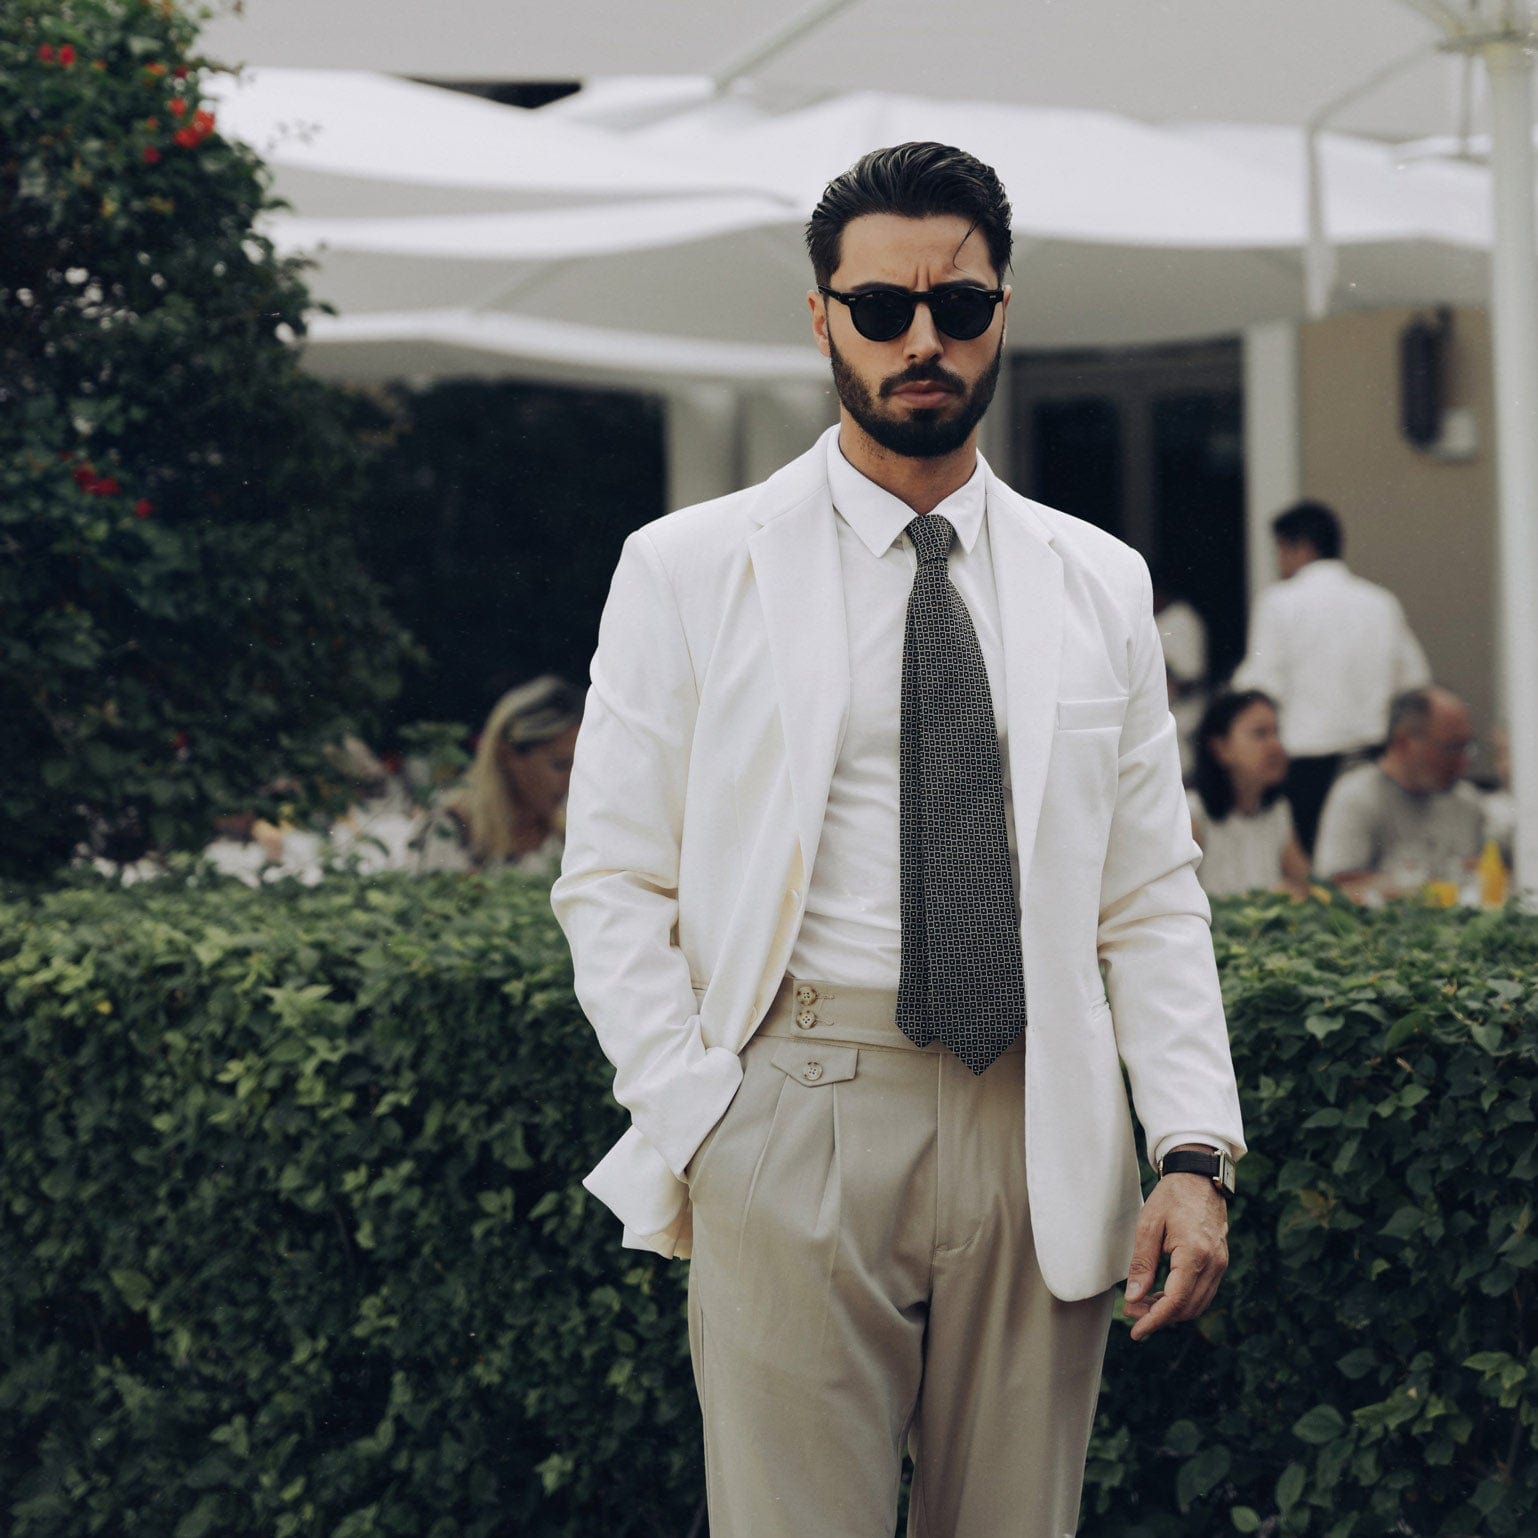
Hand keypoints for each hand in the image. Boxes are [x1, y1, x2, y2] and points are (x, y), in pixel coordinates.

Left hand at [1122, 1160, 1228, 1341]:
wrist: (1198, 1177)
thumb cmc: (1171, 1197)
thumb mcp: (1148, 1226)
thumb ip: (1142, 1263)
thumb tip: (1133, 1298)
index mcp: (1195, 1253)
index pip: (1176, 1300)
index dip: (1154, 1320)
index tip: (1136, 1332)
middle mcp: (1214, 1263)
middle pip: (1188, 1307)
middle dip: (1159, 1316)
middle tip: (1131, 1311)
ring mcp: (1221, 1263)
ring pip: (1197, 1303)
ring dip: (1171, 1310)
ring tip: (1142, 1303)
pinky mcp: (1220, 1262)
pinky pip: (1203, 1291)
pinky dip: (1183, 1299)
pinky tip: (1161, 1293)